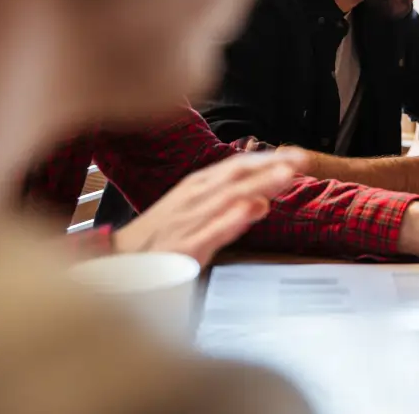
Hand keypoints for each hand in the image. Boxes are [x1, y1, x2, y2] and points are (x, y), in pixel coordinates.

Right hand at [113, 149, 307, 266]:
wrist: (116, 262)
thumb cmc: (159, 236)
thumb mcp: (195, 211)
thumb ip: (229, 204)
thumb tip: (262, 197)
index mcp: (198, 186)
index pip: (238, 166)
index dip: (269, 159)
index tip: (297, 155)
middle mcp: (195, 197)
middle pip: (238, 176)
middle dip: (272, 166)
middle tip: (302, 160)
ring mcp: (189, 220)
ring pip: (229, 197)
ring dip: (259, 184)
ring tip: (286, 175)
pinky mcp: (183, 247)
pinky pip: (210, 231)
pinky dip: (232, 218)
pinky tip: (252, 209)